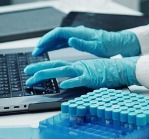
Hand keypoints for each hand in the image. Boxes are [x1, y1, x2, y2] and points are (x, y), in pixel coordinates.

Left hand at [24, 57, 138, 88]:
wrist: (122, 67)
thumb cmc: (108, 71)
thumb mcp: (90, 72)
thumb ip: (78, 75)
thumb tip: (67, 81)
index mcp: (77, 65)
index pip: (57, 64)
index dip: (43, 67)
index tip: (32, 70)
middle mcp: (78, 66)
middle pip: (55, 66)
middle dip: (39, 69)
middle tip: (26, 73)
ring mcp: (84, 71)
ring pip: (63, 71)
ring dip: (47, 74)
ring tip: (35, 79)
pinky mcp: (92, 77)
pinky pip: (80, 79)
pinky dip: (71, 81)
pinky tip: (63, 84)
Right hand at [31, 26, 140, 57]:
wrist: (120, 43)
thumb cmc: (110, 44)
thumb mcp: (97, 47)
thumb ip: (82, 43)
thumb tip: (70, 40)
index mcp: (79, 32)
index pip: (58, 33)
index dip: (47, 39)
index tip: (39, 47)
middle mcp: (77, 32)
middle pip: (56, 35)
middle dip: (44, 42)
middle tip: (35, 52)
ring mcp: (78, 35)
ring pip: (58, 38)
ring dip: (48, 45)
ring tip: (39, 53)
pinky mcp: (80, 40)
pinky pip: (63, 42)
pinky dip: (55, 46)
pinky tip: (50, 51)